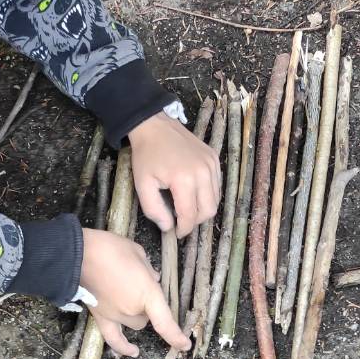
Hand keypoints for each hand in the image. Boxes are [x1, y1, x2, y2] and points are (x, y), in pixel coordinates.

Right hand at [79, 228, 188, 355]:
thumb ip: (148, 269)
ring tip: (129, 296)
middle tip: (140, 285)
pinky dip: (123, 347)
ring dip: (137, 315)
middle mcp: (133, 310)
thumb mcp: (137, 252)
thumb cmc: (109, 249)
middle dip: (149, 305)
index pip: (165, 322)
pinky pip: (113, 338)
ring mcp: (116, 315)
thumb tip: (153, 278)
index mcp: (147, 293)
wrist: (77, 255)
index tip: (185, 346)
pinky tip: (131, 352)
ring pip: (135, 324)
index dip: (176, 337)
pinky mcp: (100, 317)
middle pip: (149, 316)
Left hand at [127, 111, 220, 233]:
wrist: (155, 126)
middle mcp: (203, 173)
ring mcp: (212, 165)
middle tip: (181, 220)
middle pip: (208, 210)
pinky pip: (217, 185)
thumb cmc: (146, 156)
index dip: (184, 229)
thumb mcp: (142, 185)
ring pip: (215, 199)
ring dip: (202, 208)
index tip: (176, 233)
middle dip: (195, 221)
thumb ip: (154, 210)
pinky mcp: (214, 159)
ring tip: (186, 207)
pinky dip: (208, 194)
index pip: (190, 215)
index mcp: (183, 180)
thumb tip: (168, 227)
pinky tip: (193, 191)